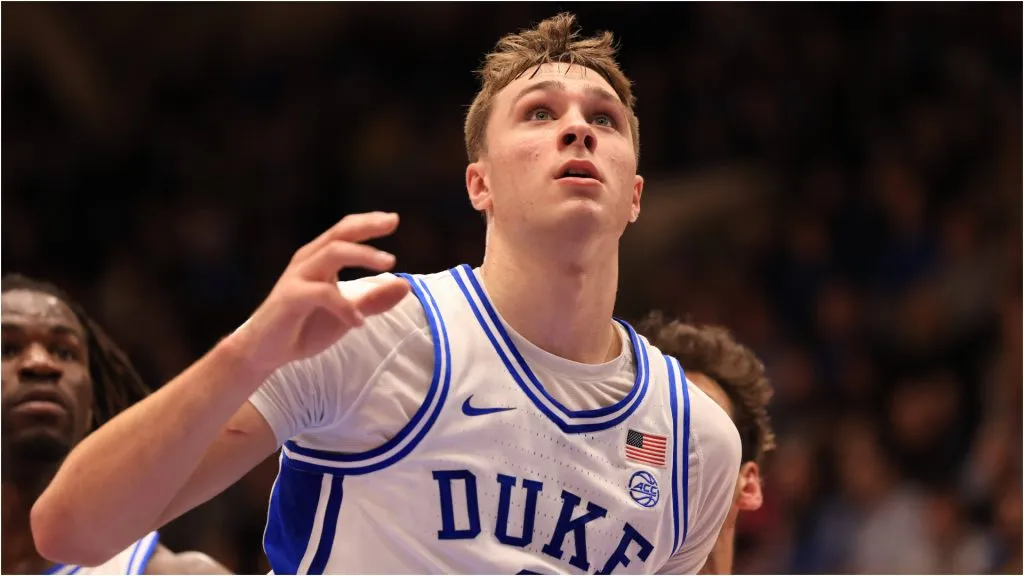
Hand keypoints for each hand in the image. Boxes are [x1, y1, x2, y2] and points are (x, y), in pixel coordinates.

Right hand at [229, 212, 410, 375]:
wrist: (266, 352)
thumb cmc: (305, 327)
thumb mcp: (347, 313)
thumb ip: (373, 301)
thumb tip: (405, 285)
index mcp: (319, 259)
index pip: (345, 231)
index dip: (368, 222)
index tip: (393, 219)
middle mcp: (308, 261)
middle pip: (339, 234)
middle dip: (367, 227)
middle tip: (393, 224)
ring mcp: (297, 278)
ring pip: (332, 254)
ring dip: (363, 256)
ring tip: (389, 264)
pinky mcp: (290, 298)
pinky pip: (321, 293)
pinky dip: (344, 306)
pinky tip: (358, 322)